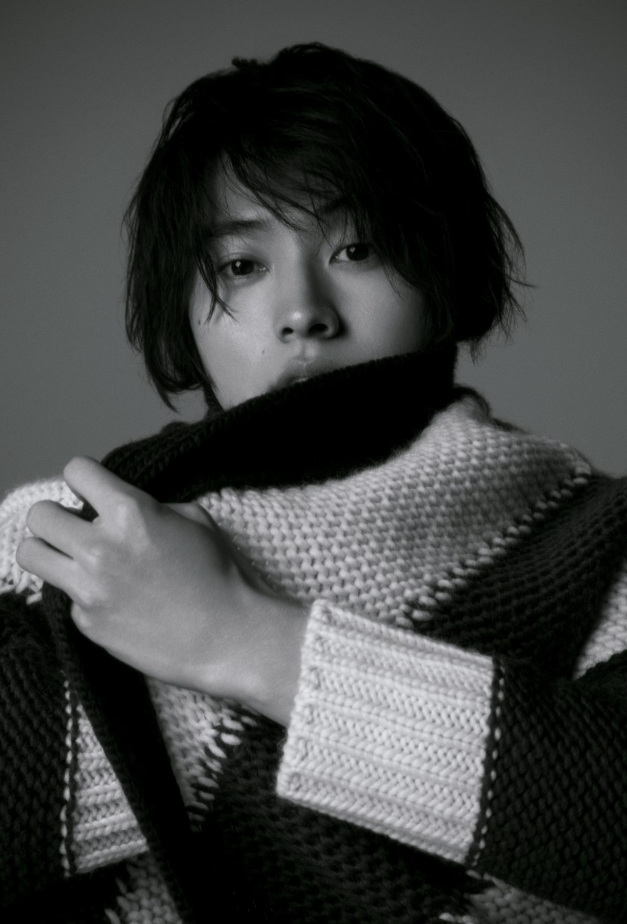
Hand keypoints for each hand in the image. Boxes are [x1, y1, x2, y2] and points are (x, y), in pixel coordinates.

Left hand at [16, 456, 306, 723]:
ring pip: (31, 555)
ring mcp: (89, 589)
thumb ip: (150, 508)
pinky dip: (84, 596)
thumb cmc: (222, 575)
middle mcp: (100, 547)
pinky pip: (66, 598)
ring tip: (74, 560)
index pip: (76, 472)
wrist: (231, 638)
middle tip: (77, 529)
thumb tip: (121, 510)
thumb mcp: (195, 519)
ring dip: (51, 552)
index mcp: (131, 513)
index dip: (84, 479)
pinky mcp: (87, 623)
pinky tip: (116, 602)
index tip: (92, 493)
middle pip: (39, 516)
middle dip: (57, 518)